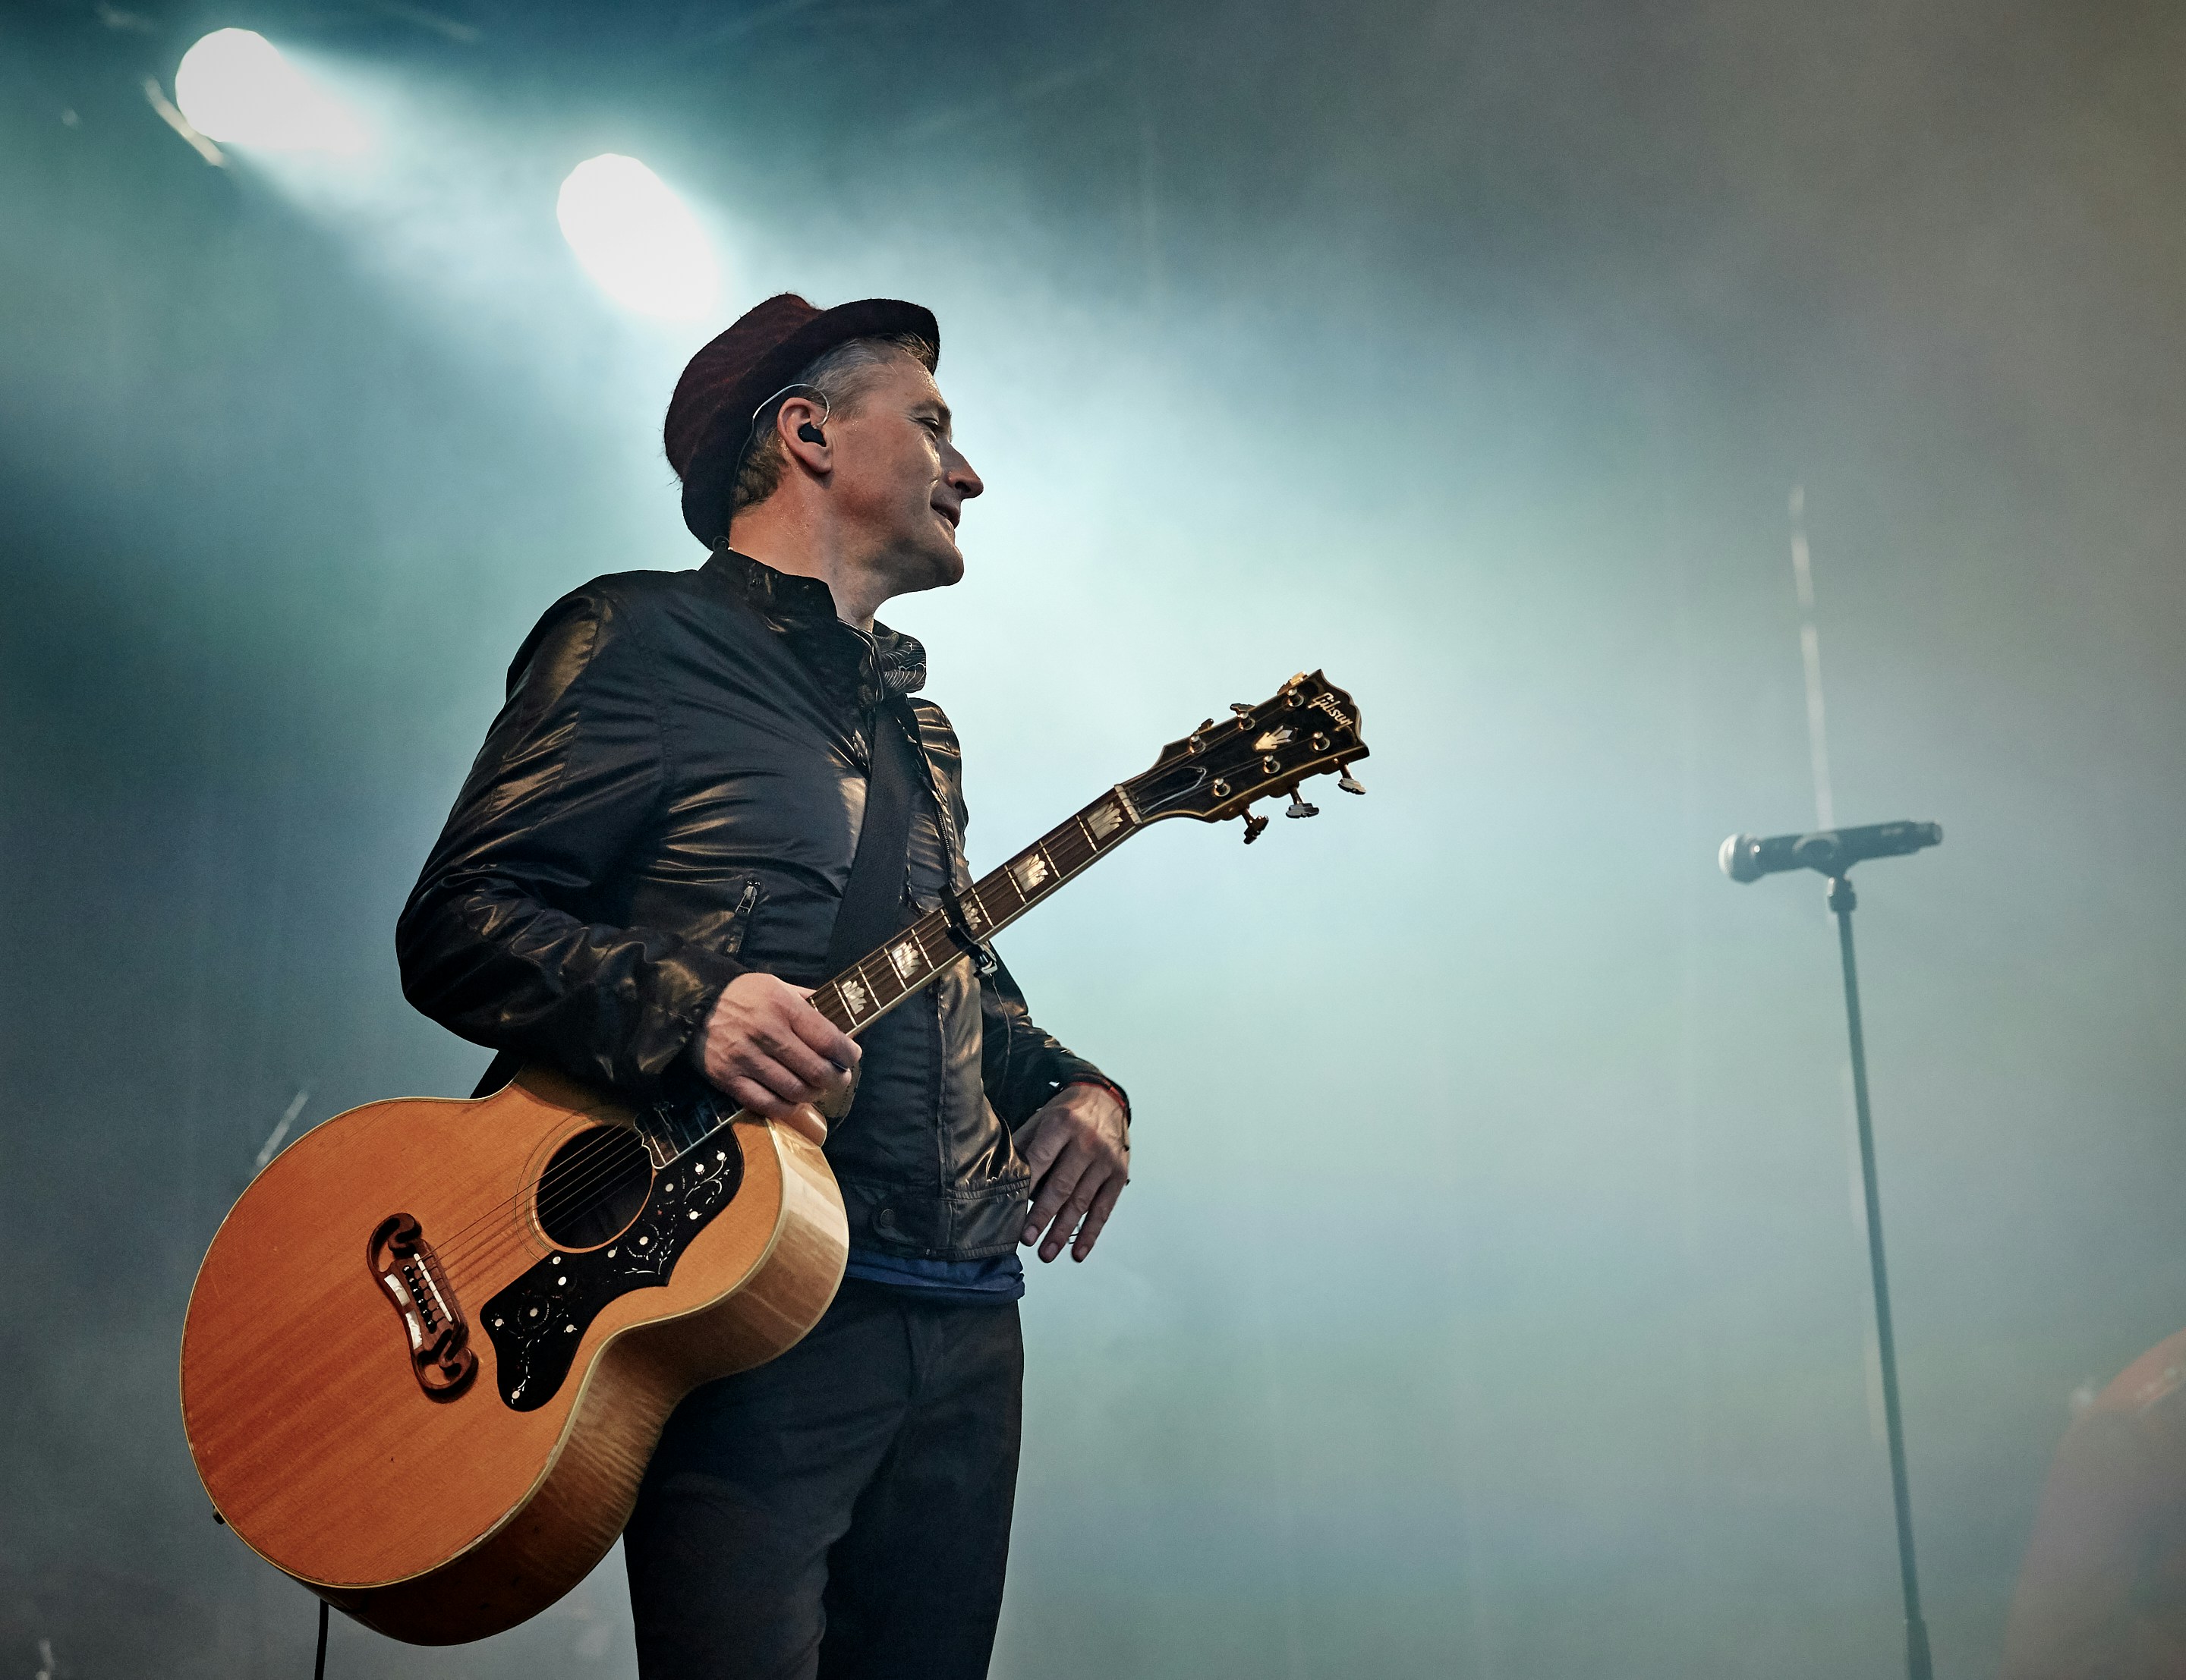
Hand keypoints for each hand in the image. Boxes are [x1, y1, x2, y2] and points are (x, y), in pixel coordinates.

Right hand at [691, 973, 858, 1147]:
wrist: (690, 1003)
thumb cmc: (741, 993)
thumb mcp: (777, 986)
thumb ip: (807, 1003)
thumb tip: (839, 1020)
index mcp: (782, 1007)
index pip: (828, 1039)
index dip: (847, 1054)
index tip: (852, 1056)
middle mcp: (766, 1034)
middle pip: (816, 1071)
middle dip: (835, 1079)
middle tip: (838, 1078)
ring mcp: (745, 1059)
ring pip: (794, 1091)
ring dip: (813, 1094)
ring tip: (815, 1088)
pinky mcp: (728, 1079)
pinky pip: (766, 1104)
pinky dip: (786, 1107)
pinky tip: (792, 1100)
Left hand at [1018, 1083, 1129, 1262]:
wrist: (1105, 1099)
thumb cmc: (1066, 1113)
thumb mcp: (1041, 1119)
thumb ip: (1023, 1145)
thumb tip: (998, 1176)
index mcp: (1062, 1125)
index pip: (1041, 1160)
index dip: (1027, 1187)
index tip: (1012, 1211)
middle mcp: (1087, 1142)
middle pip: (1062, 1185)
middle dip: (1043, 1216)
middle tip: (1027, 1239)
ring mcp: (1105, 1160)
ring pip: (1082, 1201)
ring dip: (1064, 1230)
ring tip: (1047, 1252)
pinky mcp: (1119, 1174)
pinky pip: (1104, 1208)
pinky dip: (1091, 1233)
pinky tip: (1077, 1252)